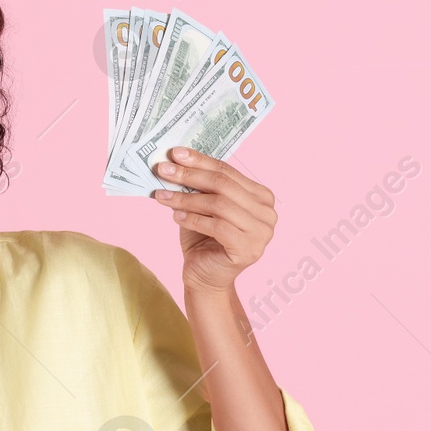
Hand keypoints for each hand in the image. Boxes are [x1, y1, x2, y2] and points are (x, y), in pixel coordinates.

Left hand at [151, 147, 276, 294]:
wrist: (204, 277)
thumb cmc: (203, 239)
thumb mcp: (201, 206)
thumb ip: (198, 185)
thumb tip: (176, 160)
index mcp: (261, 197)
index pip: (228, 171)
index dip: (200, 161)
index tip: (175, 153)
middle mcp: (268, 213)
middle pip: (224, 185)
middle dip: (190, 175)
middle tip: (163, 170)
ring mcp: (262, 233)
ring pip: (219, 205)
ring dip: (186, 198)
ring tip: (163, 197)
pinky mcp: (249, 250)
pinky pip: (217, 226)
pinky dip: (193, 219)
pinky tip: (176, 217)